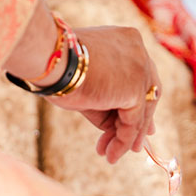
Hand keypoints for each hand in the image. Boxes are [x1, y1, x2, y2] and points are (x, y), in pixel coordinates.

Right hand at [44, 26, 160, 162]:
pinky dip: (123, 141)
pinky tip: (112, 154)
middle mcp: (140, 52)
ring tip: (113, 155)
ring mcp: (141, 71)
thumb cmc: (57, 68)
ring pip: (140, 111)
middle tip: (134, 144)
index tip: (131, 120)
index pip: (140, 75)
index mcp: (128, 41)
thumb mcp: (88, 82)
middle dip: (138, 122)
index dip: (138, 100)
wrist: (49, 59)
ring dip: (126, 137)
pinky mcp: (136, 91)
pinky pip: (132, 122)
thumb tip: (124, 129)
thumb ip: (109, 100)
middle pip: (147, 93)